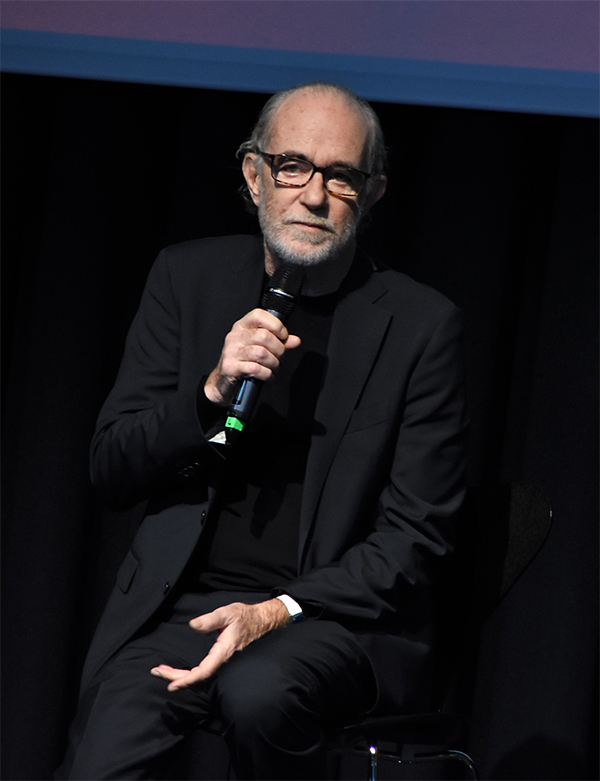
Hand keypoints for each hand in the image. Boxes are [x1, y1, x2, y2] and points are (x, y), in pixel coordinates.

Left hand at [150, 598, 288, 690]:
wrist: (261, 622)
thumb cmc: (244, 617)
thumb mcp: (227, 613)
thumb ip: (210, 620)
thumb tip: (193, 625)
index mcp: (224, 652)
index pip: (203, 672)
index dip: (187, 680)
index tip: (171, 684)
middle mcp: (223, 662)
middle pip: (197, 678)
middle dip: (176, 677)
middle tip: (157, 672)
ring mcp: (223, 665)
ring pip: (200, 678)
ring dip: (181, 676)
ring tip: (163, 670)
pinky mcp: (222, 663)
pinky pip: (204, 674)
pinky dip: (189, 675)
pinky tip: (180, 672)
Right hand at [204, 309, 300, 406]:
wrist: (223, 382)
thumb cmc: (242, 362)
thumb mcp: (260, 348)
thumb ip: (278, 343)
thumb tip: (295, 340)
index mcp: (242, 327)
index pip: (259, 315)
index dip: (276, 325)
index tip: (283, 337)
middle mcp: (235, 337)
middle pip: (264, 336)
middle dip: (278, 350)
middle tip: (279, 357)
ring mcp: (231, 352)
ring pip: (261, 353)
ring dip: (273, 364)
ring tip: (273, 368)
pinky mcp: (230, 367)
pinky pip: (255, 369)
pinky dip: (266, 374)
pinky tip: (266, 375)